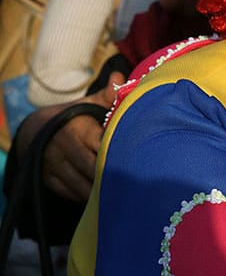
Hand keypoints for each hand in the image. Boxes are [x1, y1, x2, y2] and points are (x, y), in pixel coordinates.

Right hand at [41, 72, 124, 201]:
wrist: (37, 130)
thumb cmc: (76, 117)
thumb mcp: (89, 104)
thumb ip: (108, 96)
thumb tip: (121, 78)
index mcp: (78, 128)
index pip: (102, 144)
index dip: (119, 152)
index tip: (137, 159)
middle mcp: (63, 147)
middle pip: (92, 168)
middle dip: (112, 175)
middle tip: (135, 181)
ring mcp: (53, 165)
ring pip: (81, 185)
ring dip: (101, 190)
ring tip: (122, 190)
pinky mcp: (48, 179)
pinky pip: (70, 193)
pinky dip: (86, 196)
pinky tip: (102, 195)